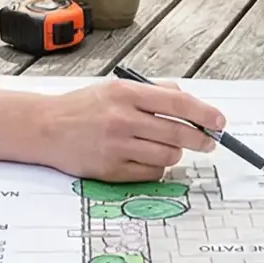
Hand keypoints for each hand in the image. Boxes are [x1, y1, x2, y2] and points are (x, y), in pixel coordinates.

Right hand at [34, 77, 225, 181]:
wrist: (44, 128)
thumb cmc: (81, 107)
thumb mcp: (114, 88)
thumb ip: (151, 92)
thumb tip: (188, 101)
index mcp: (125, 94)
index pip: (177, 104)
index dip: (204, 114)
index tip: (219, 122)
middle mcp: (122, 120)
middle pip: (178, 134)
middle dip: (200, 140)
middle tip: (207, 142)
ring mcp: (116, 147)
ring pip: (167, 156)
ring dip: (174, 154)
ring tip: (165, 148)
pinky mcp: (111, 170)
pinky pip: (150, 174)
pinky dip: (155, 168)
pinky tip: (146, 159)